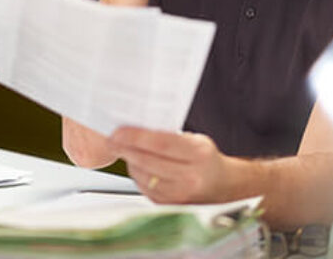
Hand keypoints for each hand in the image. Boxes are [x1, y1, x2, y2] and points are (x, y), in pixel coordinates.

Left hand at [108, 126, 227, 203]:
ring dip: (129, 161)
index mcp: (198, 154)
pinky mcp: (169, 206)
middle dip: (125, 148)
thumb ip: (169, 135)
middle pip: (148, 161)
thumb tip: (136, 126)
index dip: (136, 137)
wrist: (220, 186)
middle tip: (112, 140)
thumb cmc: (205, 159)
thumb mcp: (194, 140)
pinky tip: (136, 165)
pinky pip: (144, 188)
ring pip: (143, 176)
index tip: (118, 131)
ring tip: (123, 150)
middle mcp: (190, 177)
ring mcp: (179, 195)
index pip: (161, 143)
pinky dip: (136, 175)